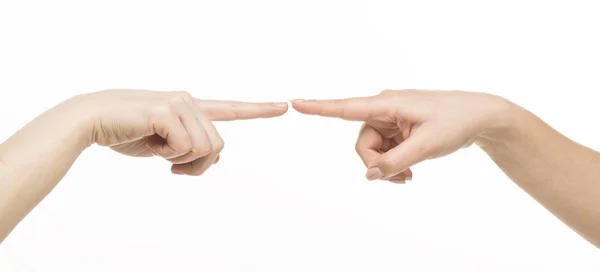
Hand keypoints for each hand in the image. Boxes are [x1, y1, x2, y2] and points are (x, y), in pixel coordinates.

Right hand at [71, 89, 287, 175]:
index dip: (258, 110)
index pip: (231, 109)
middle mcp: (190, 101)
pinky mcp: (166, 110)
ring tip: (158, 151)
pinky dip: (168, 155)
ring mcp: (180, 103)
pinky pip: (184, 146)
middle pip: (217, 146)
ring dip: (181, 160)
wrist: (92, 121)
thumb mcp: (165, 145)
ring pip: (205, 148)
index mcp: (192, 108)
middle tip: (173, 168)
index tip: (283, 106)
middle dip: (198, 165)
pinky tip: (151, 143)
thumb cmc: (127, 132)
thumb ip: (191, 147)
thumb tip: (218, 158)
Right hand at [292, 90, 511, 182]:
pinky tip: (409, 171)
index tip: (295, 103)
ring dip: (387, 166)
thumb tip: (369, 175)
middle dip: (376, 164)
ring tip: (409, 176)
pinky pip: (385, 149)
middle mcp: (384, 108)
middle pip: (362, 143)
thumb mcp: (425, 146)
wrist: (479, 117)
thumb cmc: (455, 122)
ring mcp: (391, 118)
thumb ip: (394, 162)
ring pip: (373, 149)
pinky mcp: (398, 127)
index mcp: (387, 104)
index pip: (346, 107)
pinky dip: (394, 163)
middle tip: (400, 178)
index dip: (319, 108)